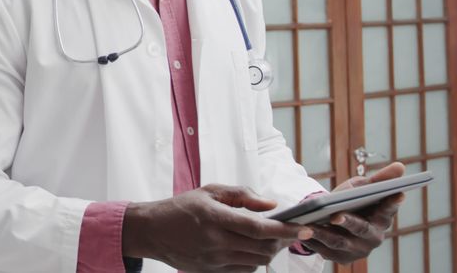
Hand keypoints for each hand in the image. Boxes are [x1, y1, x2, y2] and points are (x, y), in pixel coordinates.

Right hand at [123, 184, 313, 271]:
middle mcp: (216, 242)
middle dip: (282, 241)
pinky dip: (256, 260)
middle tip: (290, 231)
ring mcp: (215, 260)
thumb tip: (271, 204)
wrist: (153, 231)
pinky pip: (245, 270)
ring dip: (270, 251)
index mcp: (216, 218)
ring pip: (257, 262)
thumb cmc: (182, 207)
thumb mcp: (210, 191)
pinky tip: (253, 249)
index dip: (285, 230)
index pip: (258, 228)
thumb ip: (242, 195)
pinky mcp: (213, 271)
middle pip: (263, 248)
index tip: (304, 228)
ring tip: (273, 239)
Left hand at [303, 162, 405, 263]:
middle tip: (336, 215)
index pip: (388, 210)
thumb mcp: (360, 187)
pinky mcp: (340, 257)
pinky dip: (313, 241)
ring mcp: (357, 250)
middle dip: (349, 222)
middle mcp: (373, 238)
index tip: (397, 193)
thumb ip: (378, 179)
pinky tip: (302, 232)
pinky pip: (324, 250)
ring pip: (339, 242)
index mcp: (382, 219)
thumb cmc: (350, 201)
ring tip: (310, 225)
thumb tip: (401, 166)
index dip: (391, 203)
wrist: (331, 219)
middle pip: (362, 230)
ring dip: (324, 233)